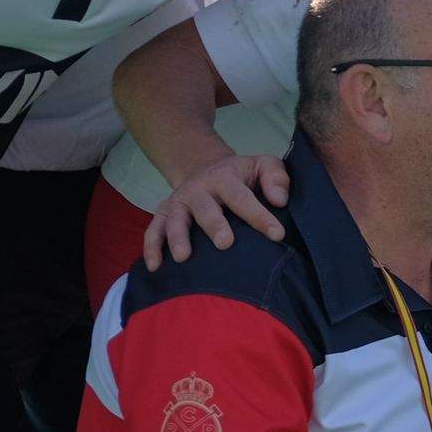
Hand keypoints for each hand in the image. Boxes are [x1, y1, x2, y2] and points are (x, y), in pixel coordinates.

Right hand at [145, 154, 288, 268]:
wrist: (206, 168)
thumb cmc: (242, 174)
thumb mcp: (263, 165)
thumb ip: (276, 177)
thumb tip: (280, 200)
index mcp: (224, 178)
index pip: (242, 197)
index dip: (259, 215)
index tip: (276, 234)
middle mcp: (198, 189)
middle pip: (205, 208)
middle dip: (214, 225)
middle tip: (225, 244)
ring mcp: (179, 202)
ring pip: (174, 219)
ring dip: (177, 238)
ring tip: (183, 257)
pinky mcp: (164, 213)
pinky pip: (153, 230)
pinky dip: (151, 247)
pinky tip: (155, 266)